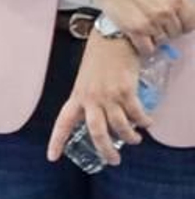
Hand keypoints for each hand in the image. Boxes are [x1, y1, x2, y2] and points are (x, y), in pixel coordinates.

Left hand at [46, 35, 148, 166]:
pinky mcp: (125, 90)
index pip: (63, 122)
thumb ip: (91, 99)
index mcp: (77, 96)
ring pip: (119, 126)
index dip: (56, 141)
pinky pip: (136, 114)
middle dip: (105, 149)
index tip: (52, 158)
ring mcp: (108, 95)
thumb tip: (106, 119)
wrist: (112, 38)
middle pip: (95, 131)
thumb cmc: (100, 59)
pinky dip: (143, 122)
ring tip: (135, 140)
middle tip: (114, 161)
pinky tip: (147, 123)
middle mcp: (90, 98)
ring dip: (129, 137)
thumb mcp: (87, 81)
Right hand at [86, 0, 194, 53]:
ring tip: (149, 27)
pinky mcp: (134, 29)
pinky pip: (147, 48)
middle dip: (170, 29)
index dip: (184, 23)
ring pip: (162, 40)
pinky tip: (143, 39)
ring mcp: (150, 22)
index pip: (190, 22)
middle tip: (159, 22)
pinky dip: (146, 47)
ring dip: (157, 36)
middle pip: (176, 32)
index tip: (177, 22)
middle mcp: (165, 12)